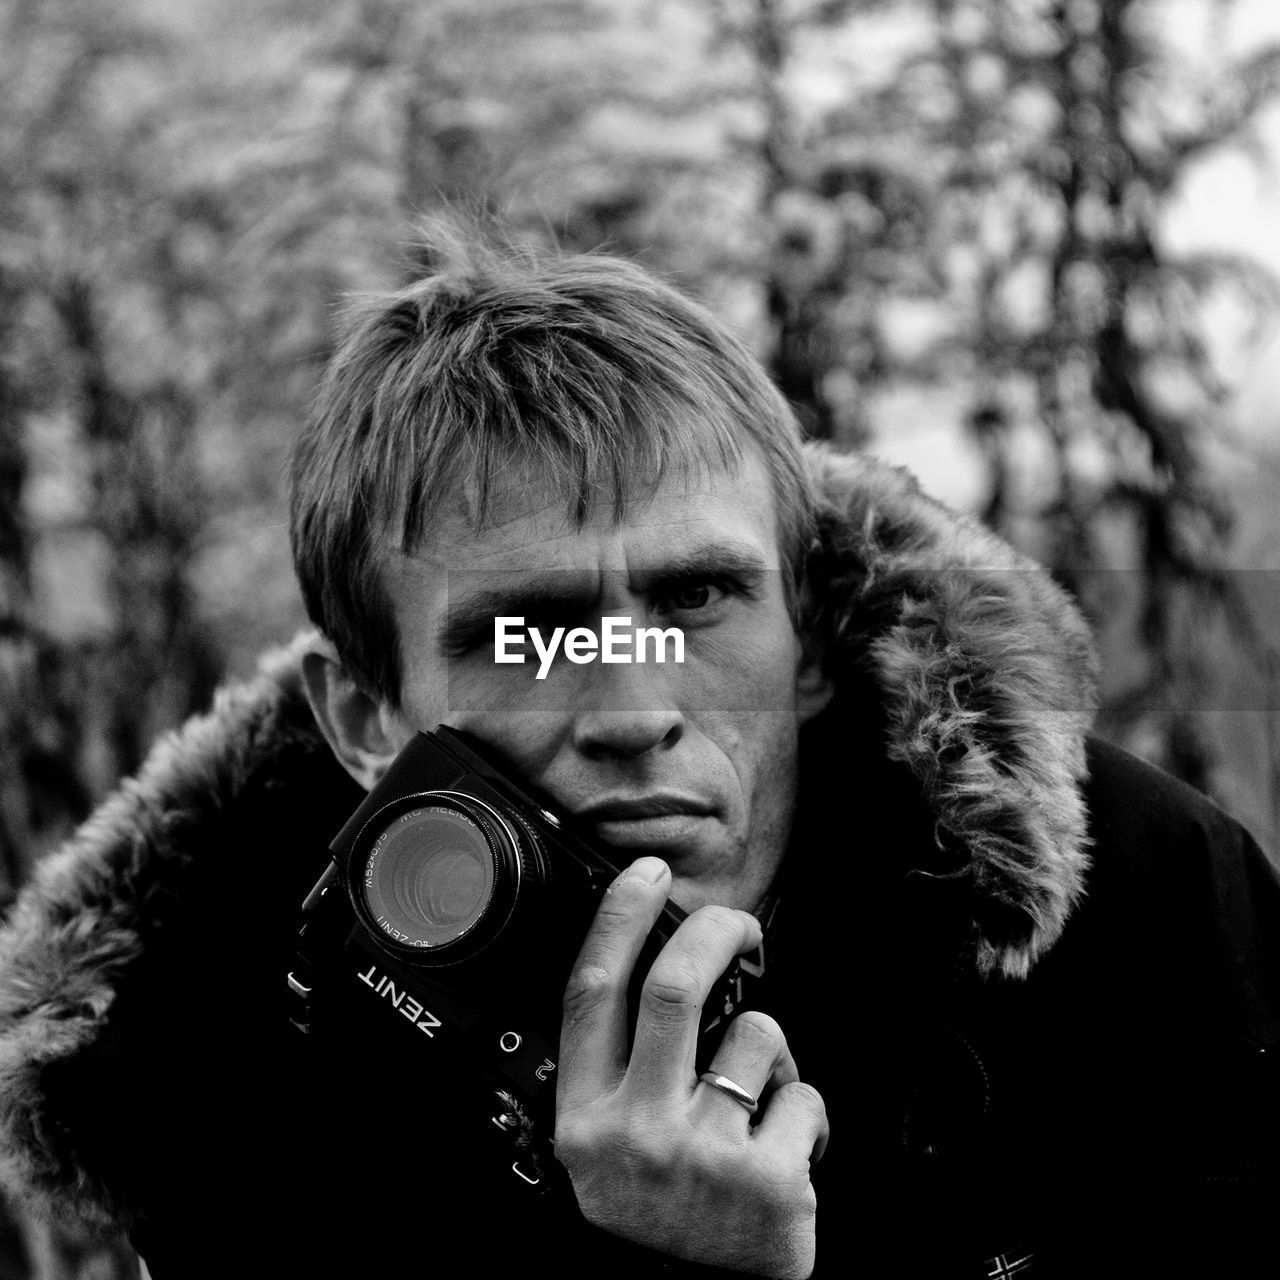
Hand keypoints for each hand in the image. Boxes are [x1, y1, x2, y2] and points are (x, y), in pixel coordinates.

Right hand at [554, 856, 827, 1278]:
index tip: (648, 873)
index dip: (620, 918)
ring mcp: (700, 1156)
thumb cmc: (658, 1213)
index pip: (594, 991)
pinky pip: (804, 1093)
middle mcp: (635, 1132)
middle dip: (715, 930)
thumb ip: (622, 1067)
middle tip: (739, 924)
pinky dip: (803, 1111)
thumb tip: (663, 961)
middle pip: (675, 986)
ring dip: (771, 1048)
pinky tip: (785, 1150)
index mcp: (587, 1117)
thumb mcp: (607, 1146)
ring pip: (756, 1032)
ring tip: (759, 1094)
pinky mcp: (766, 1181)